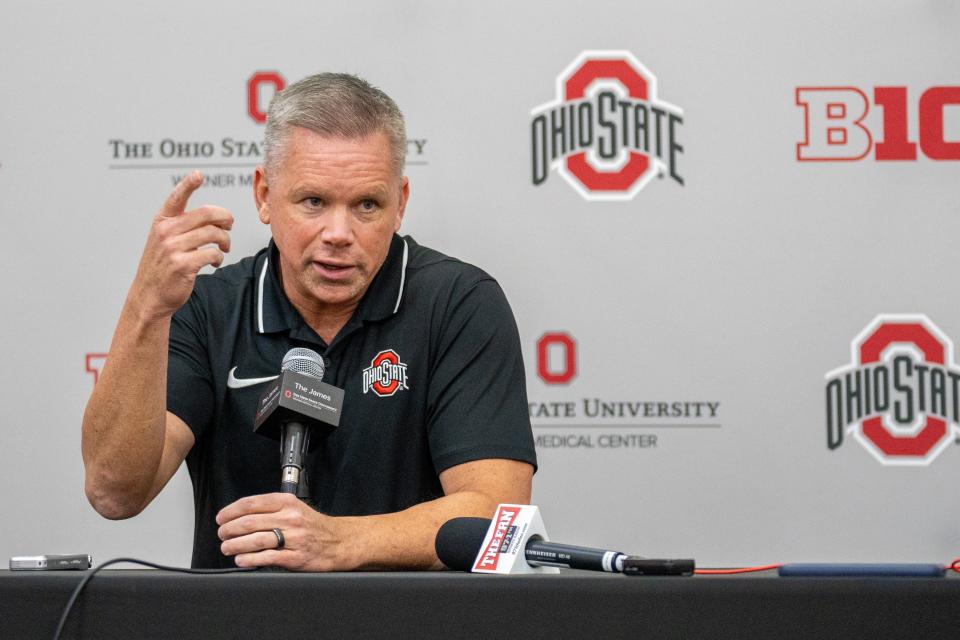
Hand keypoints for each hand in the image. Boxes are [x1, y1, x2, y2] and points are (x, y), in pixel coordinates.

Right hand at [130, 171, 232, 319]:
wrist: (150, 294)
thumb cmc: (163, 265)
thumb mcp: (164, 239)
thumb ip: (182, 224)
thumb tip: (214, 214)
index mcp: (162, 221)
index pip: (176, 198)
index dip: (188, 185)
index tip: (198, 174)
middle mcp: (166, 232)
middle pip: (207, 214)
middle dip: (225, 218)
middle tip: (230, 225)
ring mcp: (173, 248)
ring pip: (214, 234)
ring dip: (225, 240)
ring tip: (224, 247)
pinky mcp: (183, 265)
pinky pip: (213, 253)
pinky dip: (219, 257)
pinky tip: (215, 261)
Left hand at [216, 493, 355, 570]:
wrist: (339, 542)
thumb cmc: (313, 526)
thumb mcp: (295, 508)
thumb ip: (271, 509)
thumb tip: (239, 516)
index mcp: (287, 502)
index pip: (251, 503)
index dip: (231, 511)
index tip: (221, 518)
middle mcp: (290, 518)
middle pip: (249, 522)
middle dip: (229, 530)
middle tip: (222, 535)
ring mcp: (294, 538)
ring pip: (255, 540)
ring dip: (234, 546)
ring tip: (227, 548)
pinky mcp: (296, 557)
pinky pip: (266, 558)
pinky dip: (249, 560)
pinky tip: (242, 560)